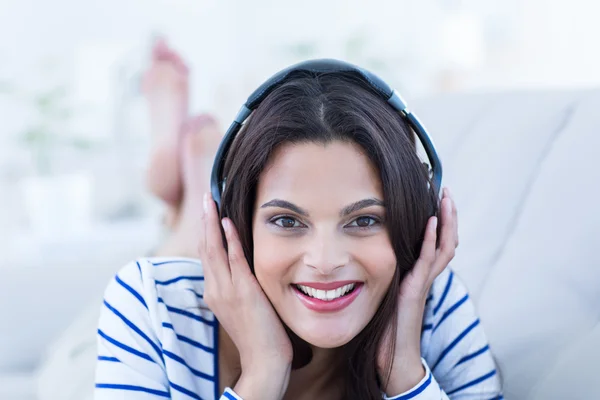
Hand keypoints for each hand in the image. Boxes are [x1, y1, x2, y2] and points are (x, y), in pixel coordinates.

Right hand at [200, 192, 291, 399]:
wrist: (264, 359)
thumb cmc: (258, 333)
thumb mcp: (242, 305)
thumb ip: (238, 285)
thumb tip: (242, 267)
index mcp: (214, 292)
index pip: (207, 255)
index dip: (206, 232)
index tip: (208, 212)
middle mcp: (215, 289)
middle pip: (205, 248)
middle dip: (204, 221)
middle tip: (205, 198)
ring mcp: (227, 290)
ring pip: (213, 250)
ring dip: (212, 223)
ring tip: (210, 202)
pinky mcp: (243, 292)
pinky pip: (234, 260)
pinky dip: (229, 240)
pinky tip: (227, 223)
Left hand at [377, 188, 458, 394]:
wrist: (391, 360)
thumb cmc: (385, 330)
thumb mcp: (384, 294)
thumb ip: (383, 276)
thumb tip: (365, 259)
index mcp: (417, 276)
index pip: (435, 244)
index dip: (440, 223)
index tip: (435, 199)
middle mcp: (424, 277)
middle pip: (446, 241)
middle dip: (448, 216)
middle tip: (445, 191)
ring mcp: (422, 284)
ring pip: (444, 247)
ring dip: (446, 222)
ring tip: (446, 199)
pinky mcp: (415, 291)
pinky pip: (428, 262)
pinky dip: (431, 240)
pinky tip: (431, 221)